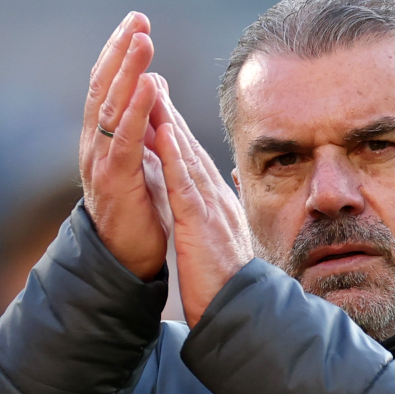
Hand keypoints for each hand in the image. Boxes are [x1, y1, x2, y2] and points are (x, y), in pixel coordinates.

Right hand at [79, 12, 171, 280]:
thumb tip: (152, 86)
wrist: (126, 260)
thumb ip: (143, 126)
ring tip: (142, 40)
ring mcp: (102, 161)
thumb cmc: (138, 211)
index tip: (137, 22)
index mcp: (104, 138)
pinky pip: (125, 139)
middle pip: (104, 86)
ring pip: (112, 106)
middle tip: (137, 19)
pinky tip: (147, 86)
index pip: (107, 86)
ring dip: (127, 70)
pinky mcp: (115, 180)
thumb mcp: (141, 161)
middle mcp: (96, 144)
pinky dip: (136, 110)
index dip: (119, 53)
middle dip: (120, 51)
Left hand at [153, 83, 253, 326]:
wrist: (241, 315)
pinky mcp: (201, 225)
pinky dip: (172, 157)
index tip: (161, 103)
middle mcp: (216, 200)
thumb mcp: (220, 250)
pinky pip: (184, 185)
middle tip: (153, 78)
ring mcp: (210, 210)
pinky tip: (162, 132)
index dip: (176, 130)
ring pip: (186, 158)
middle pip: (189, 149)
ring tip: (153, 89)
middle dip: (170, 113)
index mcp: (217, 207)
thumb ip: (216, 226)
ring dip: (169, 122)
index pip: (193, 162)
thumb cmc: (229, 289)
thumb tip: (215, 213)